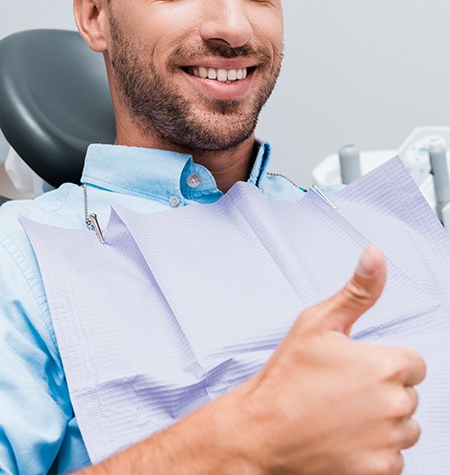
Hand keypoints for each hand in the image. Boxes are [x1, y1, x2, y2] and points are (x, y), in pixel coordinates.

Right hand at [80, 246, 424, 474]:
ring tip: (342, 416)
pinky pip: (394, 458)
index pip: (413, 363)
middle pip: (408, 395)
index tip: (356, 369)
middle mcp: (395, 404)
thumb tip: (375, 254)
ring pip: (404, 427)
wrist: (261, 432)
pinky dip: (374, 451)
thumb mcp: (317, 322)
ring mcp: (389, 441)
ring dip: (382, 423)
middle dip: (383, 392)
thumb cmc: (287, 376)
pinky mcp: (379, 471)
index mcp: (385, 365)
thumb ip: (357, 290)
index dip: (384, 363)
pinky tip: (344, 440)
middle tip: (341, 392)